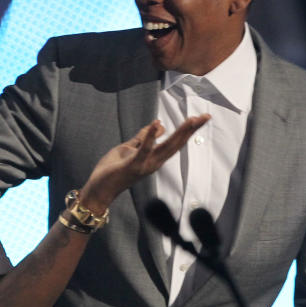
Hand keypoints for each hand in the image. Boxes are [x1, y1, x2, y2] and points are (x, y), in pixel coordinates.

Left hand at [79, 116, 209, 212]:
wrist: (100, 190)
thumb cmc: (113, 170)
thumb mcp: (129, 148)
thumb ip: (143, 138)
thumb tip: (159, 126)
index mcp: (154, 158)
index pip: (175, 142)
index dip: (188, 130)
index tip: (201, 118)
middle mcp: (154, 162)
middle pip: (176, 144)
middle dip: (191, 130)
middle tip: (205, 117)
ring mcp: (145, 165)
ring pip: (166, 147)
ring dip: (179, 133)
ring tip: (191, 120)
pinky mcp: (133, 165)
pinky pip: (144, 149)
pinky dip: (150, 137)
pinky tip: (157, 123)